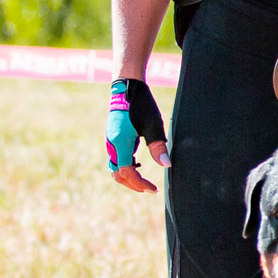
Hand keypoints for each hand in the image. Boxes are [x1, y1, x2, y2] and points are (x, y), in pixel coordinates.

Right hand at [107, 78, 168, 193]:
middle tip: (149, 189)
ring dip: (128, 177)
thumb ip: (158, 145)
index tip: (153, 189)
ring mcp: (110, 142)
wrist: (126, 88)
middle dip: (133, 184)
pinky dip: (125, 166)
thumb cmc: (141, 105)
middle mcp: (112, 145)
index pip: (126, 172)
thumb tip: (166, 165)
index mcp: (120, 143)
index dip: (139, 183)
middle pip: (117, 174)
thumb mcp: (153, 124)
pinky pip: (116, 159)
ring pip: (114, 168)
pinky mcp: (113, 138)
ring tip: (144, 180)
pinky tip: (139, 164)